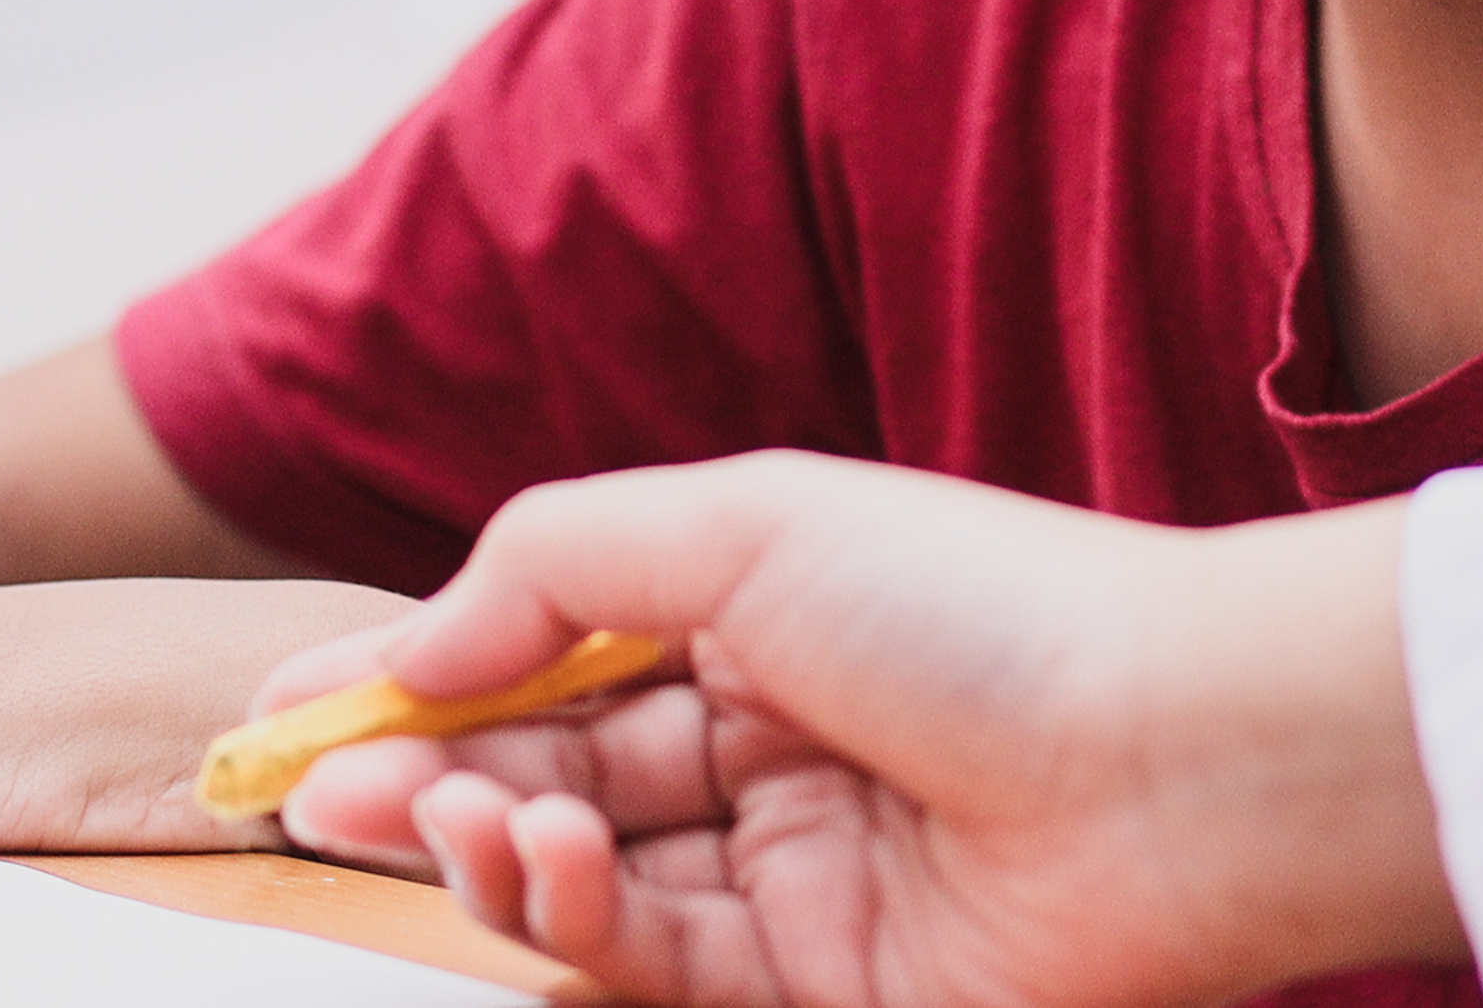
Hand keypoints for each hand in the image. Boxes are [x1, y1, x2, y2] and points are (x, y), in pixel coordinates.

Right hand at [262, 454, 1459, 1007]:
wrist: (1186, 759)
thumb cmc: (991, 609)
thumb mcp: (744, 522)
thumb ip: (553, 564)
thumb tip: (416, 642)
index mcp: (771, 619)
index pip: (557, 658)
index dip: (424, 683)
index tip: (296, 710)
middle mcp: (781, 750)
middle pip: (554, 778)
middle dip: (426, 784)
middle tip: (316, 789)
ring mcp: (805, 880)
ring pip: (586, 887)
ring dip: (490, 852)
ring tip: (462, 818)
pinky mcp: (830, 994)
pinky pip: (653, 968)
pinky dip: (569, 921)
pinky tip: (534, 860)